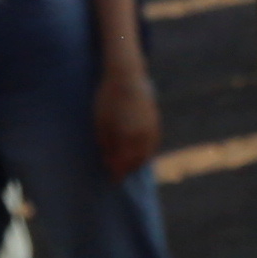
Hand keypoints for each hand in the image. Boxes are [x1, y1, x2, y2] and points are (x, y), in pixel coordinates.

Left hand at [94, 61, 161, 179]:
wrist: (126, 77)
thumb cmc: (108, 100)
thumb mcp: (101, 123)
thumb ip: (106, 145)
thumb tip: (109, 162)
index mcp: (127, 137)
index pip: (124, 163)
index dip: (118, 173)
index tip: (112, 180)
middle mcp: (143, 136)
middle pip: (137, 161)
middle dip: (128, 169)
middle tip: (119, 173)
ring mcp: (151, 129)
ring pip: (147, 153)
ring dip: (138, 161)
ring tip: (127, 163)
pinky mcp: (155, 122)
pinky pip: (153, 143)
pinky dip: (146, 151)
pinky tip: (138, 151)